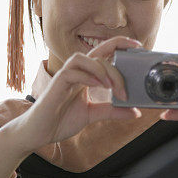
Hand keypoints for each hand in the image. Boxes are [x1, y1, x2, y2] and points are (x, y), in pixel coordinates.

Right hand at [7, 36, 142, 151]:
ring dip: (101, 69)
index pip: (104, 52)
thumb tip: (135, 112)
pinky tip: (97, 86)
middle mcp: (77, 71)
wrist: (39, 132)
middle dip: (116, 70)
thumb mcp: (92, 115)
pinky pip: (72, 72)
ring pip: (84, 58)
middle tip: (124, 92)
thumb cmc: (61, 120)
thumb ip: (112, 111)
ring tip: (110, 87)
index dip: (120, 44)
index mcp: (86, 75)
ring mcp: (65, 76)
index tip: (138, 45)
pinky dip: (87, 77)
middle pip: (99, 55)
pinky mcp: (56, 84)